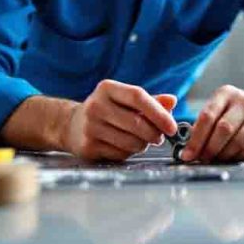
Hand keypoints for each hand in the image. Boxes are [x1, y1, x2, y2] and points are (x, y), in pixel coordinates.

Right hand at [61, 79, 177, 161]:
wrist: (71, 125)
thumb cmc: (106, 111)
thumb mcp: (125, 100)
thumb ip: (150, 101)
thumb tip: (172, 101)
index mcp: (107, 88)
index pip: (138, 96)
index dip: (159, 113)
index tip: (172, 127)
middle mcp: (96, 105)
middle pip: (137, 123)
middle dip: (154, 134)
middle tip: (159, 137)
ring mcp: (90, 127)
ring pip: (131, 142)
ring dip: (143, 145)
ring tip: (140, 141)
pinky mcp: (88, 146)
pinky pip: (120, 154)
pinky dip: (128, 153)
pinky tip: (124, 146)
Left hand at [181, 85, 243, 162]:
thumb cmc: (237, 111)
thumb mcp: (220, 108)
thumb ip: (205, 124)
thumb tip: (190, 149)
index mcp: (226, 94)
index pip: (207, 116)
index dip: (196, 139)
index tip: (188, 154)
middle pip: (224, 129)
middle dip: (210, 149)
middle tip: (203, 159)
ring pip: (238, 142)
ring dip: (225, 155)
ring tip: (219, 158)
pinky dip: (240, 157)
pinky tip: (236, 155)